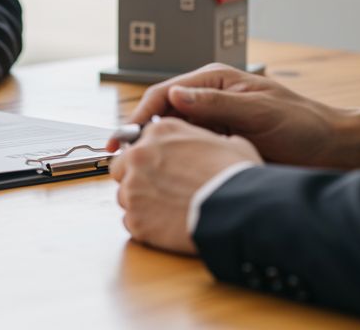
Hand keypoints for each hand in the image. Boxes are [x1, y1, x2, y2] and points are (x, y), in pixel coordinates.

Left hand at [109, 117, 262, 254]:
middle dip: (135, 178)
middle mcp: (139, 155)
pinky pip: (131, 222)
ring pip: (124, 196)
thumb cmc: (236, 177)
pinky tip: (166, 227)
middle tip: (159, 191)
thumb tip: (220, 145)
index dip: (149, 157)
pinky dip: (145, 225)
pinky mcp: (135, 218)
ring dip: (140, 203)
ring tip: (167, 211)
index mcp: (160, 132)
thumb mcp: (230, 144)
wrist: (237, 211)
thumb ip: (209, 141)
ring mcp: (133, 188)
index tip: (159, 168)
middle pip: (122, 167)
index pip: (139, 142)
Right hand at [110, 64, 359, 172]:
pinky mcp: (220, 145)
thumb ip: (216, 103)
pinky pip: (189, 151)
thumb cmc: (303, 125)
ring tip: (138, 171)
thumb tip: (174, 96)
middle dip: (140, 135)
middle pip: (162, 114)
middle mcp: (209, 100)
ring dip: (156, 150)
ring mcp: (213, 123)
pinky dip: (174, 161)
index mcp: (214, 81)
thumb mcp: (258, 111)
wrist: (335, 151)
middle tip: (121, 160)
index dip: (140, 116)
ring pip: (172, 135)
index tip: (124, 138)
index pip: (164, 94)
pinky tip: (166, 176)